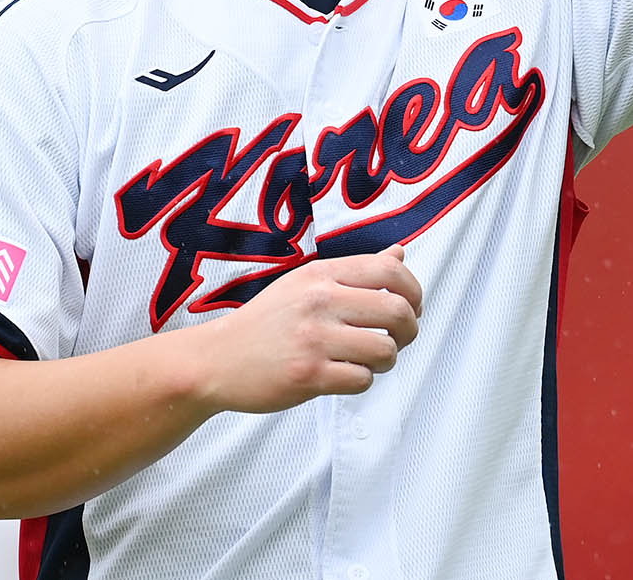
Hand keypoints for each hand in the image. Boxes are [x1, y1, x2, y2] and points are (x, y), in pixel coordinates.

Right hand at [194, 245, 422, 413]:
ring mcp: (315, 338)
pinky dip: (361, 380)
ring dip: (386, 359)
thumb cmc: (267, 320)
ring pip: (385, 349)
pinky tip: (344, 374)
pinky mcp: (309, 375)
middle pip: (397, 310)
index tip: (412, 306)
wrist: (219, 358)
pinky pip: (361, 379)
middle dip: (409, 329)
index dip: (413, 290)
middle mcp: (320, 300)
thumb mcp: (306, 281)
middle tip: (398, 338)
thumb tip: (400, 253)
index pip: (389, 269)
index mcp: (321, 273)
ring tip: (368, 359)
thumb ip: (355, 270)